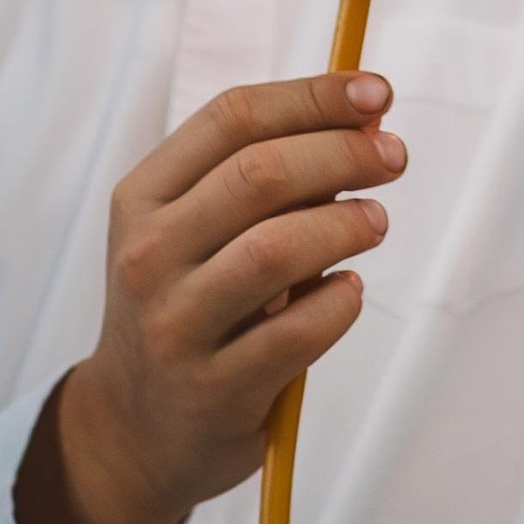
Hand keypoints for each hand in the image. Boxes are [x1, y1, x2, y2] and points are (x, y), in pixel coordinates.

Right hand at [14, 72, 404, 523]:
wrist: (131, 431)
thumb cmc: (183, 306)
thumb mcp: (188, 232)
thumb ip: (258, 178)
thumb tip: (361, 120)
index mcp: (142, 199)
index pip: (233, 118)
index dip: (313, 96)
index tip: (376, 92)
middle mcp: (149, 256)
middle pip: (261, 174)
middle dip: (343, 153)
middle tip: (393, 156)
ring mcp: (176, 326)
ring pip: (277, 249)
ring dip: (345, 225)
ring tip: (375, 222)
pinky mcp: (215, 390)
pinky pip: (297, 331)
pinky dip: (339, 302)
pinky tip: (348, 292)